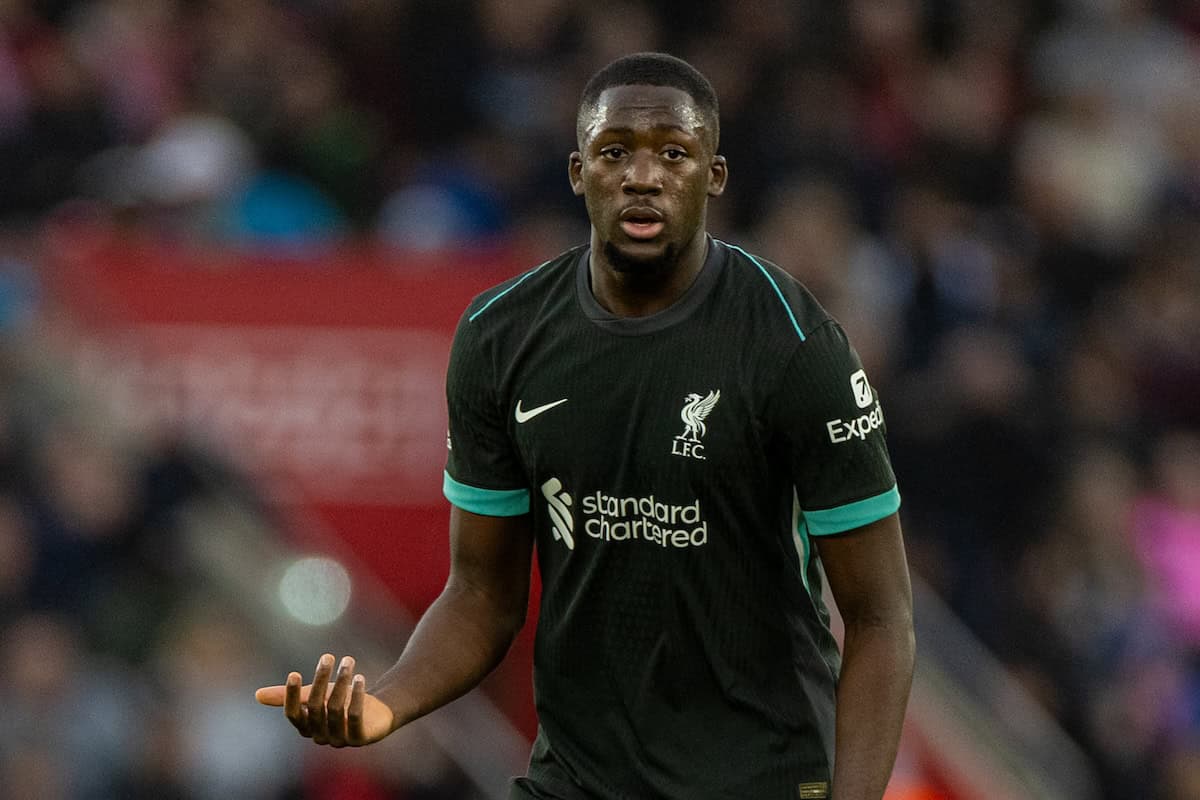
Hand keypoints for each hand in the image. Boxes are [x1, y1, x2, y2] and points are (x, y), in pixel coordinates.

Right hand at [255, 653, 395, 745]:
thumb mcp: (314, 695)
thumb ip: (288, 696)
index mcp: (306, 728)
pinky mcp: (361, 738)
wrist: (376, 713)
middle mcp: (321, 737)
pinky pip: (355, 717)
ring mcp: (341, 739)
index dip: (291, 696)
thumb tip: (257, 695)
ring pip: (336, 709)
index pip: (293, 714)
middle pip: (316, 707)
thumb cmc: (339, 701)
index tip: (294, 673)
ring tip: (348, 661)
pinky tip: (360, 678)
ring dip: (342, 682)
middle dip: (321, 679)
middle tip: (328, 656)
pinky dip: (357, 696)